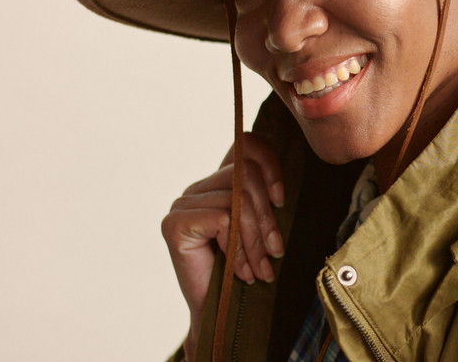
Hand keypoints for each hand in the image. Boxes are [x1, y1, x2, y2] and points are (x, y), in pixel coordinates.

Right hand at [161, 132, 284, 357]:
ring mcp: (182, 204)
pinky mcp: (175, 223)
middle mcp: (197, 188)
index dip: (270, 166)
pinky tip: (240, 271)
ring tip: (260, 268)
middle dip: (267, 218)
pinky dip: (240, 248)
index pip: (245, 146)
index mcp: (217, 182)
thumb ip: (265, 199)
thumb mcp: (262, 227)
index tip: (281, 200)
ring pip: (238, 199)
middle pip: (246, 176)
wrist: (219, 311)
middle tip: (275, 253)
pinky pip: (224, 220)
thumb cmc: (243, 269)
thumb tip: (281, 185)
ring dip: (256, 241)